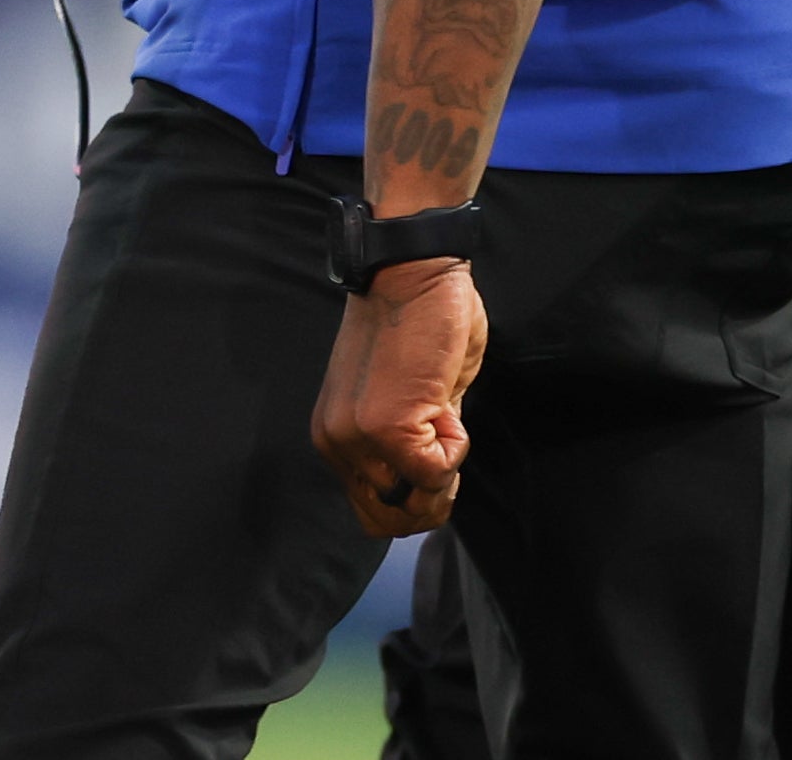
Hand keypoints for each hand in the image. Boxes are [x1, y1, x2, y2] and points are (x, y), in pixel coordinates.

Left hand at [313, 262, 483, 535]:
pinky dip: (456, 446)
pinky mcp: (388, 427)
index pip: (373, 512)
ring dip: (444, 469)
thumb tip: (427, 487)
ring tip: (442, 414)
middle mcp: (336, 444)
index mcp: (335, 437)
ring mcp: (358, 438)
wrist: (412, 270)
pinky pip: (437, 471)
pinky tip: (444, 400)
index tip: (435, 455)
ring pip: (416, 504)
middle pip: (390, 521)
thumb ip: (407, 446)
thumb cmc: (418, 322)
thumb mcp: (405, 400)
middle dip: (432, 497)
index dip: (416, 498)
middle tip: (447, 444)